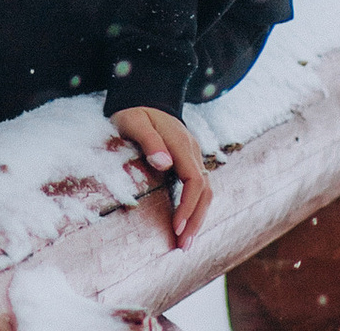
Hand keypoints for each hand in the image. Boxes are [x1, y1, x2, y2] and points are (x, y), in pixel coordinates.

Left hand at [109, 104, 210, 247]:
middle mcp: (192, 150)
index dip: (188, 206)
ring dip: (198, 217)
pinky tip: (187, 223)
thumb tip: (164, 163)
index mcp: (180, 142)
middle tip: (183, 246)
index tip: (176, 227)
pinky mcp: (188, 159)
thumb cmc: (133, 110)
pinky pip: (199, 187)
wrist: (143, 93)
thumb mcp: (133, 121)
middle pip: (205, 190)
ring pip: (206, 191)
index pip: (194, 180)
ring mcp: (193, 154)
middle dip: (196, 220)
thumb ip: (148, 140)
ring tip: (185, 242)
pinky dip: (196, 207)